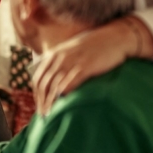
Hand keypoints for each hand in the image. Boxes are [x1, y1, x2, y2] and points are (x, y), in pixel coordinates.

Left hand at [32, 17, 152, 115]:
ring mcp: (72, 62)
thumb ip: (60, 63)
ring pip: (54, 86)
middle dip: (41, 101)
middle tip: (43, 115)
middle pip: (44, 84)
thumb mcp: (72, 52)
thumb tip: (52, 82)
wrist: (115, 37)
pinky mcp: (85, 67)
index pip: (38, 78)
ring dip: (50, 102)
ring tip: (51, 115)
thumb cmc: (95, 47)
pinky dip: (63, 95)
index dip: (36, 95)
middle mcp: (60, 58)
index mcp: (54, 54)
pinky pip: (69, 83)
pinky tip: (62, 104)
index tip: (39, 106)